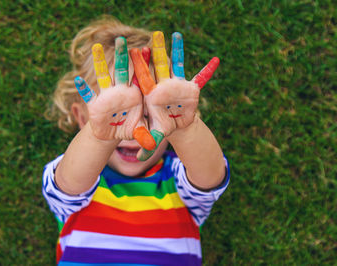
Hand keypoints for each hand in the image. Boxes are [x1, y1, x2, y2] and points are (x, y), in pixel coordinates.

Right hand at [75, 37, 155, 149]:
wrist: (114, 133)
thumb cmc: (131, 128)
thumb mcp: (141, 132)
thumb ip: (146, 135)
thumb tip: (153, 145)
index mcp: (135, 95)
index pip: (139, 77)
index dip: (142, 64)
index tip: (145, 49)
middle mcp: (120, 92)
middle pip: (122, 71)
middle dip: (121, 56)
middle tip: (121, 40)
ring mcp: (107, 97)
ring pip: (103, 76)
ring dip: (99, 63)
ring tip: (96, 47)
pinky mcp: (95, 105)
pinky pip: (88, 95)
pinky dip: (83, 89)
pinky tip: (78, 80)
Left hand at [131, 31, 219, 159]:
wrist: (176, 124)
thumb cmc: (162, 126)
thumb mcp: (156, 134)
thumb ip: (147, 143)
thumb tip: (138, 159)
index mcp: (152, 94)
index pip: (145, 78)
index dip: (141, 66)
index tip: (137, 52)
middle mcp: (163, 85)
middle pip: (158, 66)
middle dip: (156, 51)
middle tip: (154, 35)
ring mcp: (177, 84)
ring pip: (176, 65)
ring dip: (176, 50)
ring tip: (176, 35)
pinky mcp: (190, 88)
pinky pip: (200, 78)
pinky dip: (208, 71)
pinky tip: (216, 60)